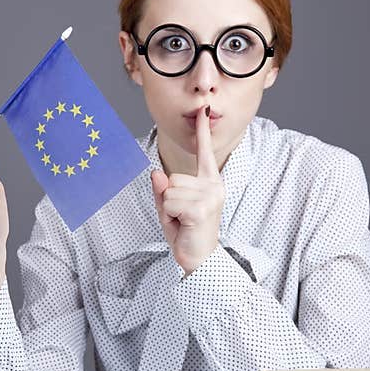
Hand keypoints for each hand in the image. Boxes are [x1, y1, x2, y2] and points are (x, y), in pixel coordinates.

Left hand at [151, 104, 224, 275]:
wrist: (199, 260)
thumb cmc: (187, 233)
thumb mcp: (169, 209)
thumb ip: (162, 190)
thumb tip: (156, 173)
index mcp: (208, 182)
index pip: (204, 153)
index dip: (202, 132)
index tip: (203, 111)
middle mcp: (213, 186)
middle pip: (173, 178)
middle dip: (169, 199)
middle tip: (181, 216)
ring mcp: (209, 196)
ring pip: (169, 190)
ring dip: (169, 208)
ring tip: (183, 221)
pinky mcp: (202, 208)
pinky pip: (170, 202)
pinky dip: (170, 216)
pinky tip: (184, 225)